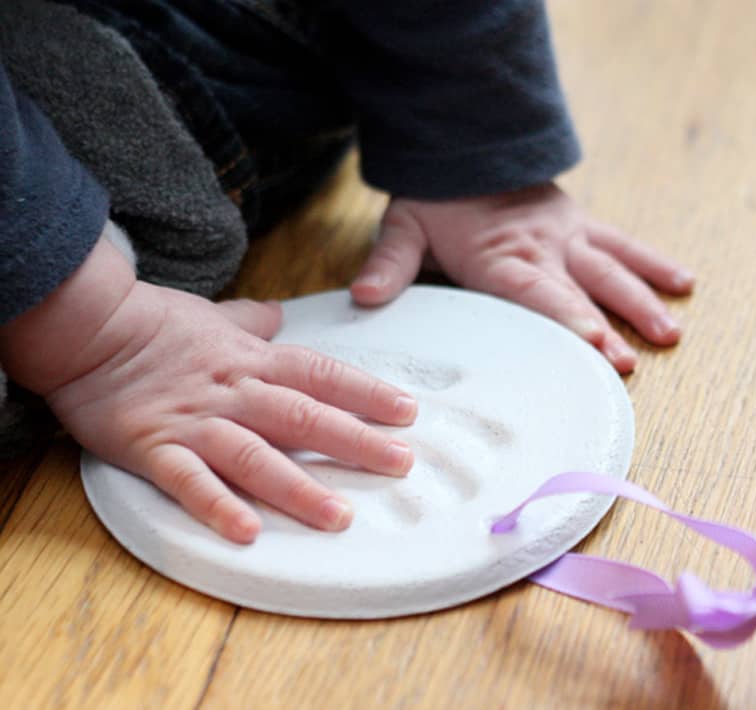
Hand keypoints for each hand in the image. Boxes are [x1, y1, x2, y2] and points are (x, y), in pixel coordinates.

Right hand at [1, 239, 417, 543]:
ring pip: (256, 456)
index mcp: (253, 361)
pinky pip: (190, 481)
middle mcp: (235, 392)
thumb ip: (253, 322)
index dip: (366, 393)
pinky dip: (217, 505)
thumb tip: (280, 315)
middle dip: (355, 442)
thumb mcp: (216, 317)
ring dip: (299, 487)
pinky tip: (247, 531)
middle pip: (304, 416)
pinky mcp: (155, 448)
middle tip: (399, 463)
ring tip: (339, 515)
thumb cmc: (156, 324)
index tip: (406, 412)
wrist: (88, 329)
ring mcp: (197, 422)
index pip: (322, 375)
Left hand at [351, 183, 693, 372]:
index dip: (566, 321)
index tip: (594, 346)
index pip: (536, 294)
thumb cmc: (436, 198)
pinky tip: (684, 283)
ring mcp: (568, 236)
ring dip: (642, 302)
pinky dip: (654, 263)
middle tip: (630, 363)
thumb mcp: (404, 226)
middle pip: (580, 291)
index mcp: (499, 257)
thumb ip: (389, 262)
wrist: (467, 144)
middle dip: (606, 327)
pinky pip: (624, 244)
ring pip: (612, 270)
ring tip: (670, 334)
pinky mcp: (582, 226)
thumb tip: (364, 297)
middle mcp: (542, 248)